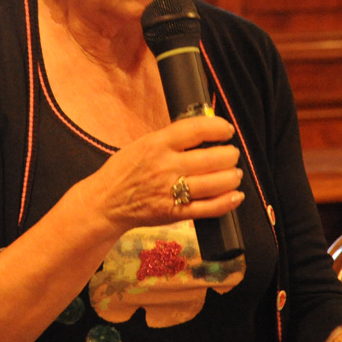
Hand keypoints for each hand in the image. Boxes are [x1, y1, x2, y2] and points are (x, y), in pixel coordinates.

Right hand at [84, 114, 243, 236]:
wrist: (106, 202)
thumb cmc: (124, 170)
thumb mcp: (143, 144)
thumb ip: (171, 139)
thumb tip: (204, 131)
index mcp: (157, 144)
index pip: (197, 130)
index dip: (219, 128)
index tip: (227, 130)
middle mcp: (166, 166)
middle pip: (212, 158)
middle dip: (230, 155)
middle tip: (232, 154)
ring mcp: (171, 191)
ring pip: (215, 183)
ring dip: (232, 177)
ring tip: (234, 174)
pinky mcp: (175, 213)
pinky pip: (208, 208)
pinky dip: (227, 202)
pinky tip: (236, 195)